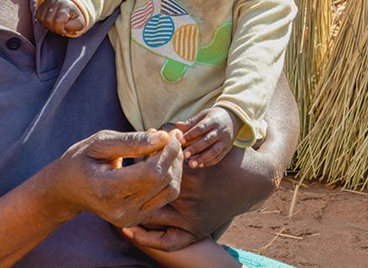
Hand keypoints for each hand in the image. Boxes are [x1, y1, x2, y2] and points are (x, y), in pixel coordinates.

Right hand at [36, 0, 85, 36]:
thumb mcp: (79, 23)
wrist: (69, 5)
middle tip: (59, 29)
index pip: (58, 21)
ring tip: (55, 25)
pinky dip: (43, 22)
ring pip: (42, 19)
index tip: (64, 31)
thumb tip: (63, 28)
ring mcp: (48, 2)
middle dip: (54, 29)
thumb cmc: (74, 16)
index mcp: (67, 6)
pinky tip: (50, 22)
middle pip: (48, 20)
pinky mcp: (41, 5)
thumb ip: (73, 27)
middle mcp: (56, 2)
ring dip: (48, 26)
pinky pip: (38, 17)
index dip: (60, 30)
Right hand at [44, 129, 182, 227]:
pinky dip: (167, 177)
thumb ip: (132, 142)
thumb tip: (164, 137)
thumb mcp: (100, 143)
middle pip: (164, 181)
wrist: (67, 190)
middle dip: (173, 156)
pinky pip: (164, 197)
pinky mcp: (136, 219)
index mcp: (107, 189)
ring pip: (170, 191)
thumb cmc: (82, 160)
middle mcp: (120, 209)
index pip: (152, 173)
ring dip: (173, 167)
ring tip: (164, 148)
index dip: (168, 151)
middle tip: (170, 136)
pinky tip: (157, 162)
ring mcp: (129, 218)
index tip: (171, 132)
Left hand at [121, 75, 298, 252]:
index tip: (124, 160)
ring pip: (150, 216)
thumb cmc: (229, 155)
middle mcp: (189, 197)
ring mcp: (192, 217)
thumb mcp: (206, 138)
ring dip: (132, 209)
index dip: (135, 163)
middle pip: (144, 192)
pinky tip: (131, 230)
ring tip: (116, 201)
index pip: (148, 168)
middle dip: (128, 187)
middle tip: (112, 183)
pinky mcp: (197, 230)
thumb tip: (156, 126)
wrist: (255, 180)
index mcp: (188, 171)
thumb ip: (180, 132)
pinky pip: (167, 241)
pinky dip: (149, 239)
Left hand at [176, 107, 237, 167]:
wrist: (233, 118)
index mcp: (213, 120)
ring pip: (214, 151)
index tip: (180, 141)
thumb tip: (177, 125)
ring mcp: (225, 140)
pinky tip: (200, 165)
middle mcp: (220, 131)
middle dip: (195, 148)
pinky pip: (219, 157)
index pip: (201, 128)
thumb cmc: (214, 116)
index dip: (191, 135)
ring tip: (192, 164)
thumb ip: (191, 122)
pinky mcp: (228, 148)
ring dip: (202, 158)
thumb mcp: (204, 115)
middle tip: (184, 155)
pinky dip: (210, 162)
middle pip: (207, 140)